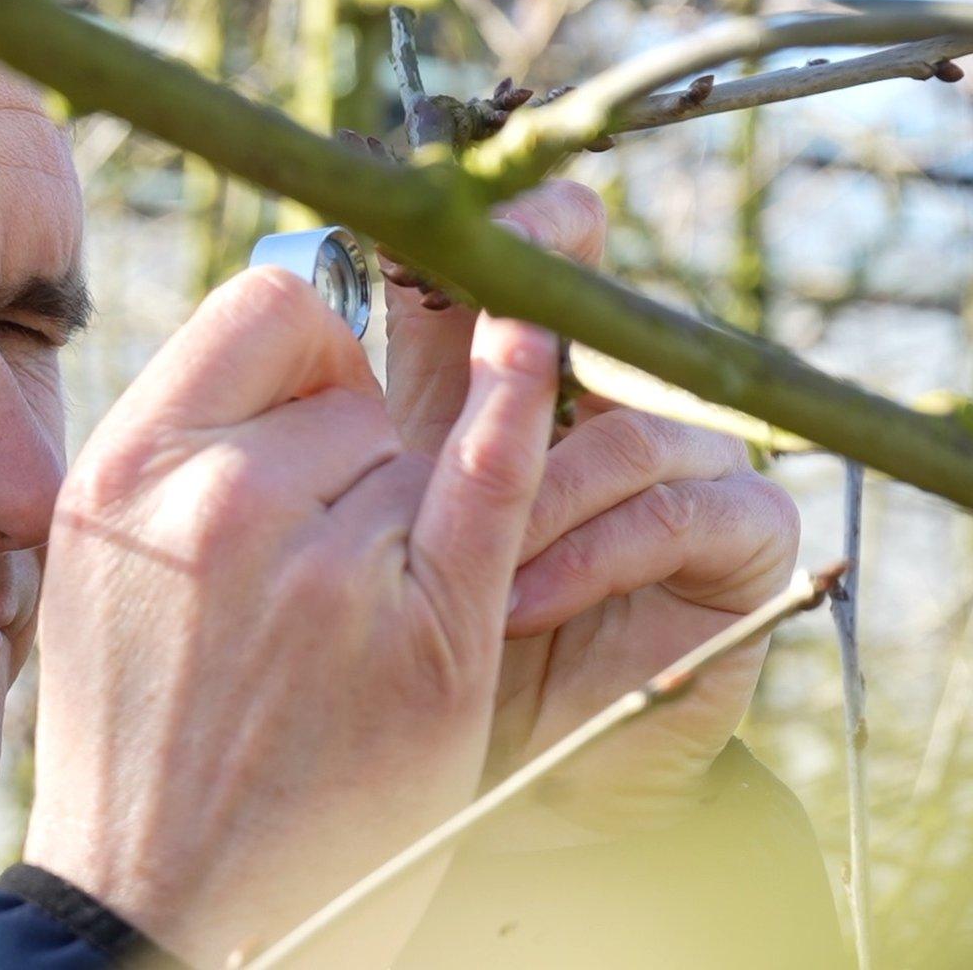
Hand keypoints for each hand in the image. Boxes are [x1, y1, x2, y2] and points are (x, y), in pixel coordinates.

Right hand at [23, 266, 561, 966]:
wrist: (160, 905)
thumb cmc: (131, 733)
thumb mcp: (98, 566)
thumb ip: (176, 451)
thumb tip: (287, 332)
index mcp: (124, 474)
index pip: (267, 308)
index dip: (308, 344)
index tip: (316, 399)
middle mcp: (220, 506)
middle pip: (351, 389)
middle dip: (348, 453)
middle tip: (306, 572)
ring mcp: (330, 573)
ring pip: (417, 455)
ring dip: (400, 520)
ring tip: (340, 631)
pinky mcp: (428, 643)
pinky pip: (490, 482)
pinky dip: (522, 410)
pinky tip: (540, 348)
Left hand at [382, 179, 800, 845]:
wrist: (493, 779)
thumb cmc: (402, 648)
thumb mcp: (363, 525)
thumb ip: (343, 416)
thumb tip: (278, 298)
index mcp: (504, 376)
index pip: (512, 265)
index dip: (480, 245)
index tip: (416, 240)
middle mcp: (601, 396)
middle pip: (589, 307)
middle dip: (532, 326)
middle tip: (469, 362)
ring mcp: (683, 457)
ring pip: (625, 423)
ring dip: (537, 498)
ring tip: (459, 569)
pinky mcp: (740, 539)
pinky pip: (682, 508)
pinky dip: (590, 552)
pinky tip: (514, 603)